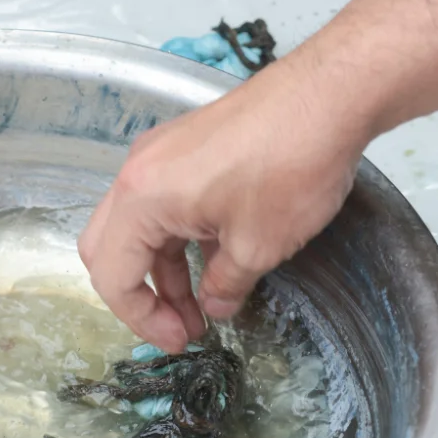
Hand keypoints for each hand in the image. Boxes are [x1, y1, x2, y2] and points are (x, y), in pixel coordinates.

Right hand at [78, 38, 376, 353]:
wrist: (327, 95)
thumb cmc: (290, 167)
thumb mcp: (258, 245)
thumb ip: (225, 284)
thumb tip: (215, 305)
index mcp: (141, 198)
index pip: (112, 275)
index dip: (141, 319)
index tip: (180, 342)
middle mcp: (139, 173)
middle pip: (110, 249)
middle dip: (142, 296)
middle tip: (181, 327)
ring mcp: (161, 154)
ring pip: (140, 226)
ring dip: (164, 270)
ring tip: (204, 304)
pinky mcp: (187, 146)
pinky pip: (165, 202)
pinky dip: (180, 239)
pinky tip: (217, 261)